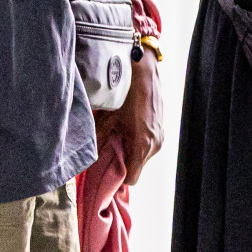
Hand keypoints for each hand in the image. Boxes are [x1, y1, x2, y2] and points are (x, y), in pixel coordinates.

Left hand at [93, 49, 163, 186]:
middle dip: (124, 161)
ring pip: (143, 155)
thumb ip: (99, 142)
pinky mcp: (162, 128)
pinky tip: (130, 127)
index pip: (132, 178)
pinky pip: (149, 145)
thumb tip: (89, 160)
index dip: (118, 177)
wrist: (144, 73)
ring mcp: (161, 136)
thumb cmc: (126, 96)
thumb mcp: (108, 119)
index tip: (106, 171)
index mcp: (143, 144)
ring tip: (119, 135)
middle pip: (137, 166)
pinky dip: (139, 141)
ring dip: (131, 150)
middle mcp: (156, 144)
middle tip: (109, 148)